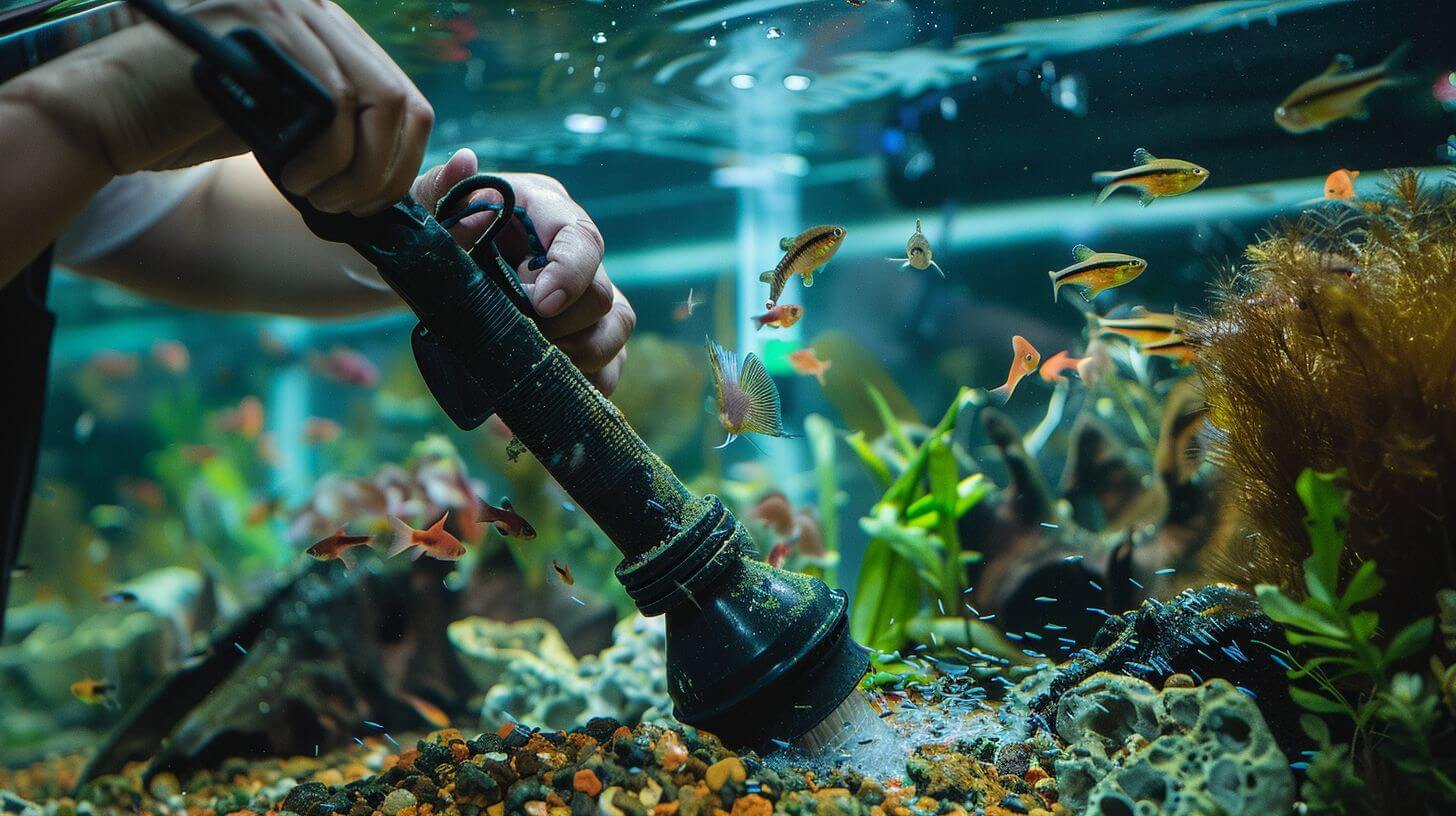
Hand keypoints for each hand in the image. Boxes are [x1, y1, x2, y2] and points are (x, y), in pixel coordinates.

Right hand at [32, 0, 430, 215]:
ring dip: (358, 169)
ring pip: (375, 101)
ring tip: (321, 199)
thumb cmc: (193, 127)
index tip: (377, 200)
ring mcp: (291, 12)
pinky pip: (334, 103)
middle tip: (352, 207)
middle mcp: (316, 11)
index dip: (403, 158)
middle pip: (400, 98)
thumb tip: (395, 173)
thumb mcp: (283, 123)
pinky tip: (297, 180)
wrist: (111, 113)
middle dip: (389, 170)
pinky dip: (327, 157)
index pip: (402, 95)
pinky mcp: (266, 28)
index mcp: (327, 32)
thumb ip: (336, 127)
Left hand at [412, 149, 634, 393]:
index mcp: (543, 211)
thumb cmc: (428, 232)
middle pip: (603, 293)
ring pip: (617, 327)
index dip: (571, 273)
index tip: (541, 305)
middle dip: (565, 326)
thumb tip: (465, 162)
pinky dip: (587, 384)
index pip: (581, 237)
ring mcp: (582, 296)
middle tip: (518, 337)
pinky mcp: (581, 335)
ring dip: (584, 357)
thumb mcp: (421, 207)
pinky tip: (545, 396)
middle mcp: (573, 252)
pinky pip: (608, 365)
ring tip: (534, 367)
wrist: (423, 274)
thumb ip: (439, 187)